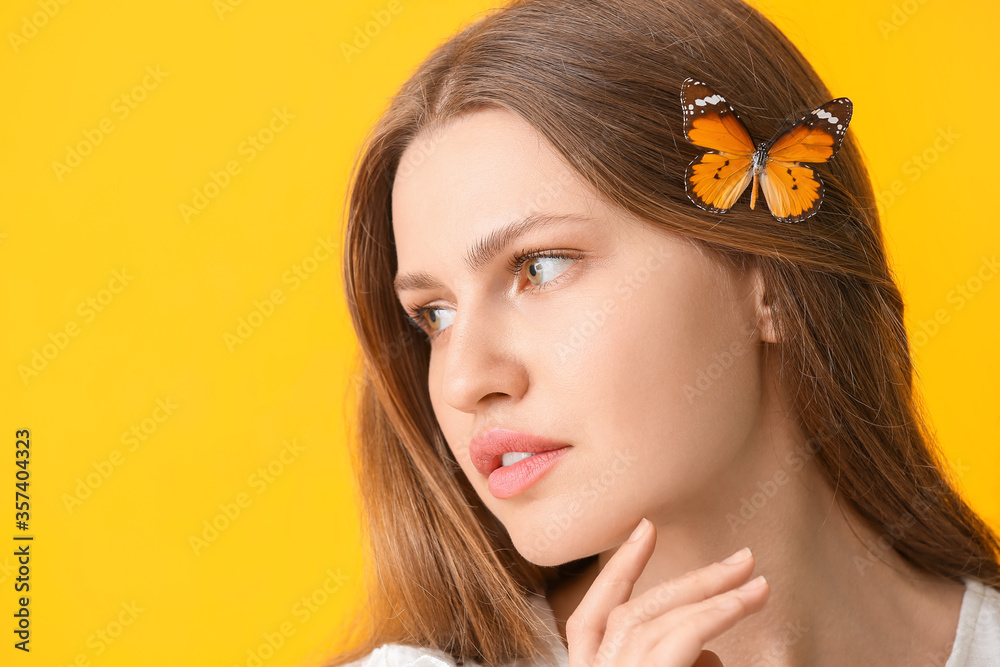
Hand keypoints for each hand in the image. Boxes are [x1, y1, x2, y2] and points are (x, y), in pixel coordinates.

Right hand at [565, 518, 769, 666]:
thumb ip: (672, 658)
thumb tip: (707, 653)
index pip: (586, 621)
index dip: (616, 571)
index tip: (646, 527)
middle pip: (631, 615)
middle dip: (690, 582)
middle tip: (742, 558)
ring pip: (656, 622)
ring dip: (711, 596)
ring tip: (759, 586)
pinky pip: (681, 638)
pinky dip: (713, 615)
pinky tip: (742, 602)